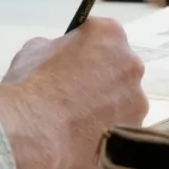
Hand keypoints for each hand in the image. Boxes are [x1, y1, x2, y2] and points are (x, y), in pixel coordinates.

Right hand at [0, 17, 147, 168]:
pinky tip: (85, 135)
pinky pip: (121, 125)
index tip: (73, 63)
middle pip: (118, 67)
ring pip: (123, 99)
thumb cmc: (31, 85)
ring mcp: (137, 97)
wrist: (35, 131)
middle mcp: (131, 62)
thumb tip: (59, 56)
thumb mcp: (34, 50)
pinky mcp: (134, 127)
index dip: (85, 50)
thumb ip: (55, 47)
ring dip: (106, 105)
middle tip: (75, 94)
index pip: (102, 36)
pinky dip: (106, 128)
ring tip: (78, 119)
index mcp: (109, 33)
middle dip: (100, 78)